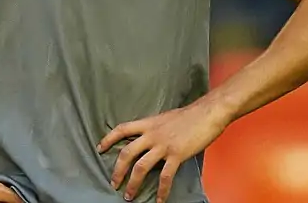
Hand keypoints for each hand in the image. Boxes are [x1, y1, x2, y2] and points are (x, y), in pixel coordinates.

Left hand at [97, 101, 229, 202]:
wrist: (206, 113)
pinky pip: (165, 176)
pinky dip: (161, 190)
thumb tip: (147, 138)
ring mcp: (163, 145)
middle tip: (113, 183)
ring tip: (129, 195)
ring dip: (133, 183)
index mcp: (147, 123)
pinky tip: (159, 200)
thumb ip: (153, 128)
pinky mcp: (176, 155)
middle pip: (127, 153)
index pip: (122, 129)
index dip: (109, 138)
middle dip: (118, 170)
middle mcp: (151, 135)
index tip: (100, 148)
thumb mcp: (164, 118)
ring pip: (141, 167)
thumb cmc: (188, 115)